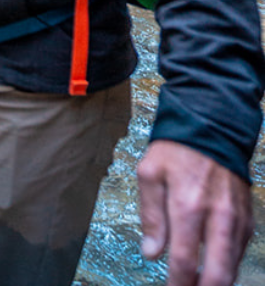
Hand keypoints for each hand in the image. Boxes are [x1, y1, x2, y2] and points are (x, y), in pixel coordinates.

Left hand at [137, 139, 253, 285]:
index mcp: (188, 206)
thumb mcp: (150, 175)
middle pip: (220, 273)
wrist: (212, 127)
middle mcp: (218, 216)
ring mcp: (237, 219)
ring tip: (197, 282)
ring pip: (233, 265)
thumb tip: (152, 253)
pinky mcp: (247, 218)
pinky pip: (240, 250)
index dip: (178, 284)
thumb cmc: (175, 150)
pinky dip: (228, 264)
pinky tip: (213, 269)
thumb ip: (151, 217)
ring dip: (217, 281)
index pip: (185, 260)